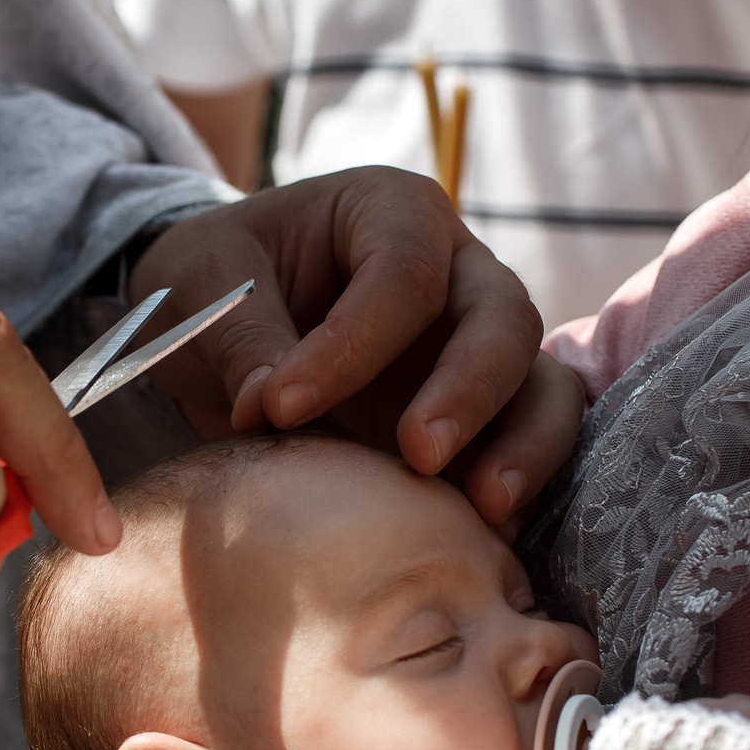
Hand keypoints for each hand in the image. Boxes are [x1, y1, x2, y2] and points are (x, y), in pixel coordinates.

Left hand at [129, 168, 583, 524]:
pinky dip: (518, 489)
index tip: (281, 407)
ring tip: (486, 510)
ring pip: (543, 384)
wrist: (218, 318)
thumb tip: (264, 409)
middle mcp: (457, 271)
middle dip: (471, 389)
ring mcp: (476, 347)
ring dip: (523, 446)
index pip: (402, 271)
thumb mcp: (206, 283)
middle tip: (419, 454)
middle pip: (504, 318)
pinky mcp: (479, 418)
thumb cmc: (218, 277)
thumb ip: (242, 338)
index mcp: (390, 212)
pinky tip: (489, 537)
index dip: (354, 343)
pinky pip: (525, 446)